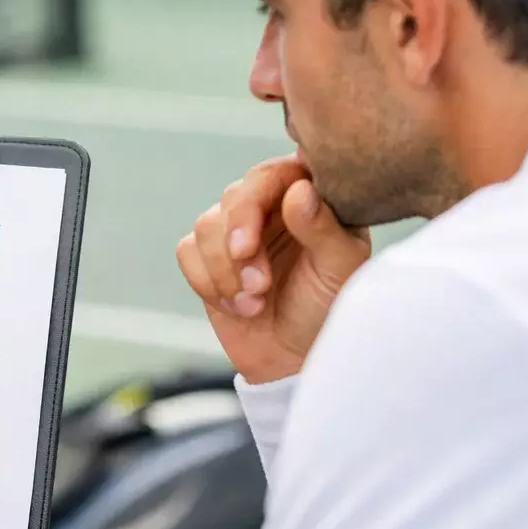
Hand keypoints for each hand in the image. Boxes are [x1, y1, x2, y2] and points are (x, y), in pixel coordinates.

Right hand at [177, 154, 370, 382]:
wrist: (292, 356)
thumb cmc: (325, 307)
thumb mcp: (339, 270)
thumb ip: (324, 229)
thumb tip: (299, 190)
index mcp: (306, 196)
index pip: (276, 172)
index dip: (261, 195)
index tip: (256, 236)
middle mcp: (268, 203)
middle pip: (235, 196)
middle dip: (241, 240)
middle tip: (258, 283)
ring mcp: (235, 227)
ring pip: (207, 225)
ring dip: (227, 271)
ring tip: (255, 302)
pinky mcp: (205, 253)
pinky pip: (187, 252)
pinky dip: (208, 283)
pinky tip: (238, 306)